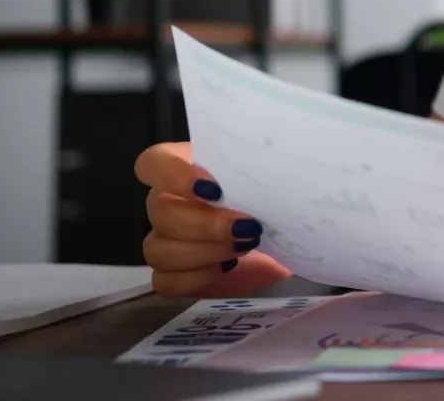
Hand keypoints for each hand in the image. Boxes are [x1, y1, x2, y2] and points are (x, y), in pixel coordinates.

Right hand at [134, 142, 290, 296]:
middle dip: (205, 224)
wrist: (289, 240)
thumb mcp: (271, 178)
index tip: (214, 189)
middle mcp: (169, 202)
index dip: (175, 175)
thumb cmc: (276, 199)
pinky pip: (165, 281)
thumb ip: (258, 169)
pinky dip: (197, 278)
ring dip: (204, 252)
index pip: (153, 163)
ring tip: (244, 247)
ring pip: (157, 249)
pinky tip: (225, 267)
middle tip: (247, 227)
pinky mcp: (174, 275)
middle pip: (159, 211)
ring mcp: (166, 240)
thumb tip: (269, 172)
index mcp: (187, 168)